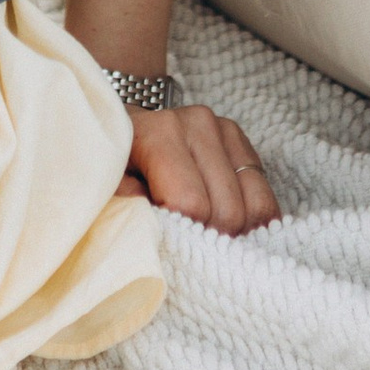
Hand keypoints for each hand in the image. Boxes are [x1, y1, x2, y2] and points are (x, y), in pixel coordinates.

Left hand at [120, 103, 277, 237]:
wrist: (125, 127)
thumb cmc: (113, 164)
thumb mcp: (104, 183)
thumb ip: (123, 204)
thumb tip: (156, 226)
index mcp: (159, 133)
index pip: (191, 203)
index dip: (182, 234)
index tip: (166, 242)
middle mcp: (197, 124)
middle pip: (227, 210)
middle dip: (210, 239)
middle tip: (188, 246)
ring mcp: (223, 129)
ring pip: (254, 206)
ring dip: (235, 234)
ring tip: (207, 238)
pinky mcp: (241, 139)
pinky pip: (265, 195)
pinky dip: (252, 221)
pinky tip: (229, 229)